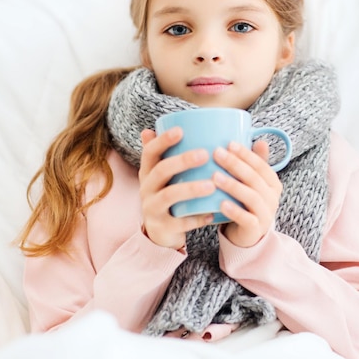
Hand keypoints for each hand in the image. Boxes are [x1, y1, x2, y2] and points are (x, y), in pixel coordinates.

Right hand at [139, 127, 214, 249]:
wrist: (160, 234)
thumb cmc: (168, 196)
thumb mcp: (163, 176)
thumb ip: (167, 154)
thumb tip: (168, 125)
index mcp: (148, 172)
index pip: (150, 152)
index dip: (163, 141)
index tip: (181, 130)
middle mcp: (146, 188)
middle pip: (161, 171)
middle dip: (182, 161)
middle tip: (205, 154)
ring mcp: (152, 209)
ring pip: (169, 196)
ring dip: (191, 189)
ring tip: (211, 185)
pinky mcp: (162, 228)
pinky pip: (179, 223)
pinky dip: (195, 219)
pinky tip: (211, 214)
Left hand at [212, 141, 281, 247]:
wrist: (247, 235)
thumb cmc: (245, 203)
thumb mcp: (251, 183)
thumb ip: (254, 163)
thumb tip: (260, 140)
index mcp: (273, 183)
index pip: (261, 165)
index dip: (245, 154)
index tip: (228, 144)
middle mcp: (273, 197)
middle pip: (254, 178)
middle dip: (235, 164)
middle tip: (216, 154)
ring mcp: (266, 214)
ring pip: (251, 197)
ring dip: (232, 185)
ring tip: (214, 177)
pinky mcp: (256, 229)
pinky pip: (246, 219)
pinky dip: (234, 211)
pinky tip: (220, 203)